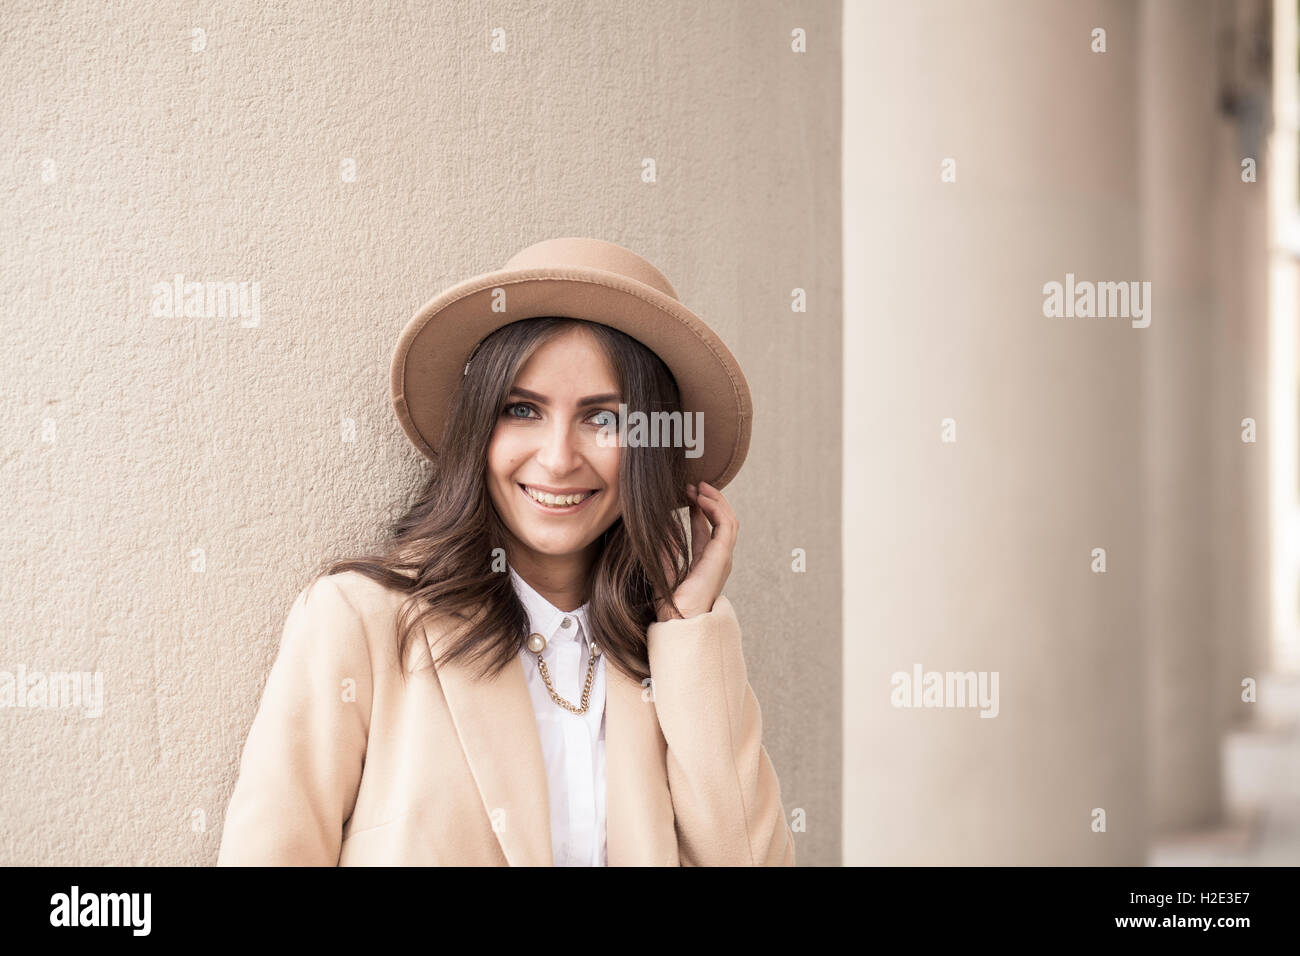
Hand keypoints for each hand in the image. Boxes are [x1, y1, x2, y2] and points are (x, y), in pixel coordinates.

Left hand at [655, 480, 737, 621]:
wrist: (678, 621)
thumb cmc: (670, 604)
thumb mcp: (663, 567)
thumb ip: (664, 549)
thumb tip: (660, 528)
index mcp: (706, 562)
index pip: (708, 529)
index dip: (700, 509)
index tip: (688, 493)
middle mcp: (717, 558)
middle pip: (722, 521)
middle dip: (710, 500)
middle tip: (694, 485)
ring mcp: (722, 557)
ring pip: (728, 519)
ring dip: (715, 500)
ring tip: (699, 487)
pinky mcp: (722, 556)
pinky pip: (726, 525)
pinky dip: (716, 508)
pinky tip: (702, 498)